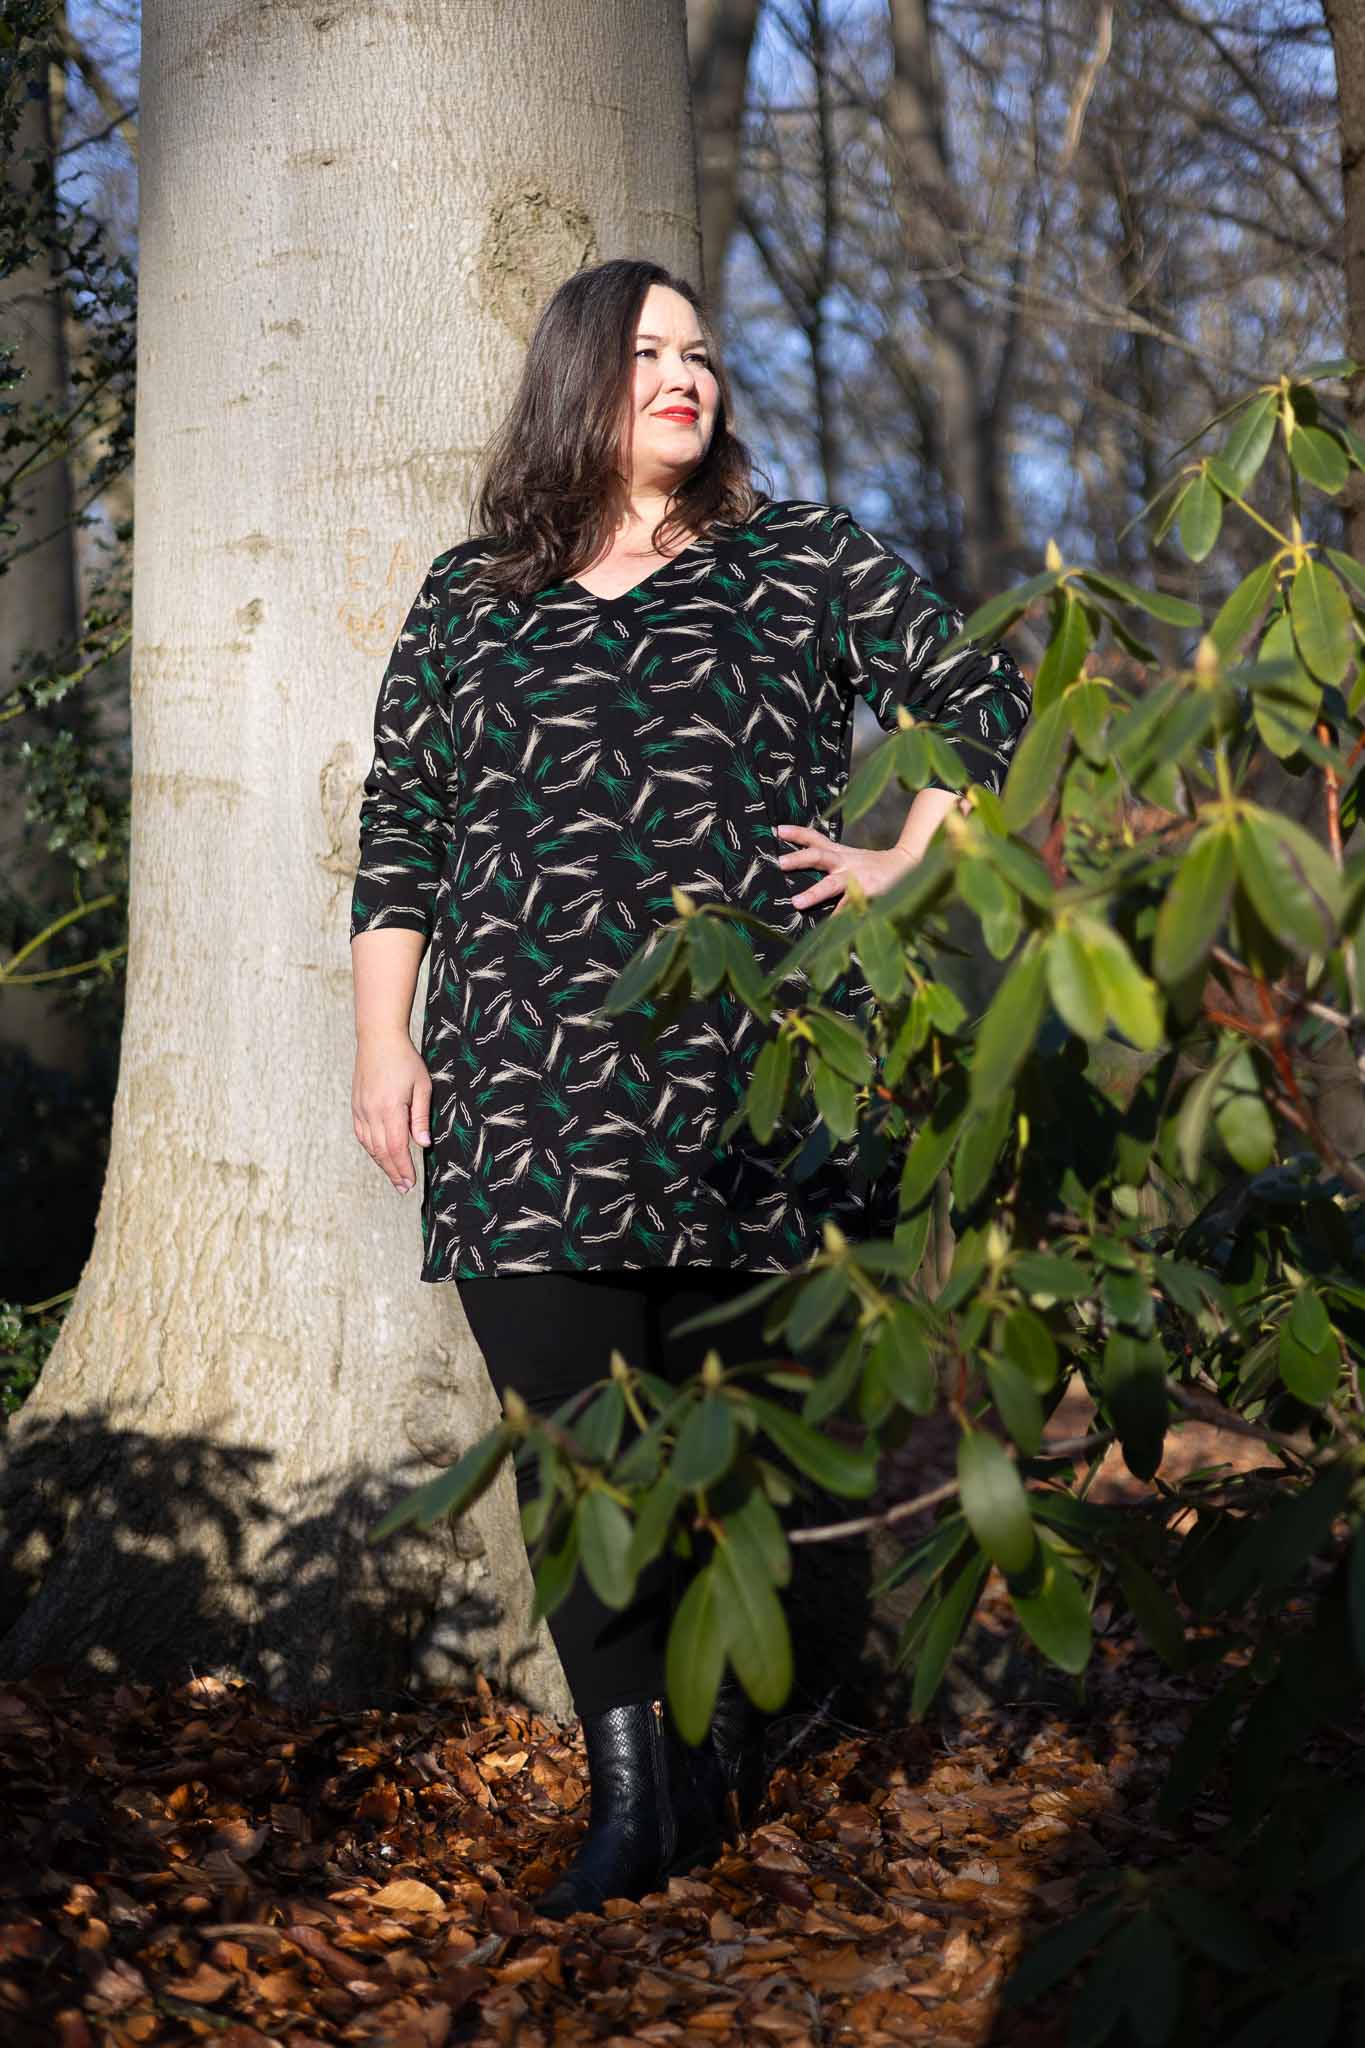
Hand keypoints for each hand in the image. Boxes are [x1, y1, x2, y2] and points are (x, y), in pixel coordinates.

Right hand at [353, 1033, 431, 1192]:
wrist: (378, 1039)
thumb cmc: (405, 1060)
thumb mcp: (422, 1086)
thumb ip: (421, 1117)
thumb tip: (423, 1144)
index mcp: (390, 1108)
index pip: (397, 1147)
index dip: (404, 1168)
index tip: (411, 1182)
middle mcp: (371, 1112)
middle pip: (382, 1151)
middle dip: (394, 1172)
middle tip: (404, 1188)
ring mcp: (361, 1109)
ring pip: (369, 1146)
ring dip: (382, 1164)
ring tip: (394, 1177)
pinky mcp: (356, 1106)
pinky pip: (361, 1134)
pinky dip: (370, 1149)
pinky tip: (379, 1156)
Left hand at [773, 822, 917, 910]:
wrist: (908, 865)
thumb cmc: (874, 866)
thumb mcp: (851, 857)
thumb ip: (831, 859)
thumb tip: (801, 862)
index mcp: (840, 853)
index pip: (816, 839)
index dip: (797, 833)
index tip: (777, 830)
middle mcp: (845, 862)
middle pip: (819, 855)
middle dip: (799, 858)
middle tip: (780, 862)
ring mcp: (857, 878)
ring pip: (832, 884)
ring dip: (814, 892)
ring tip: (797, 902)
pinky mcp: (869, 893)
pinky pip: (851, 907)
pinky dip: (840, 918)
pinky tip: (829, 930)